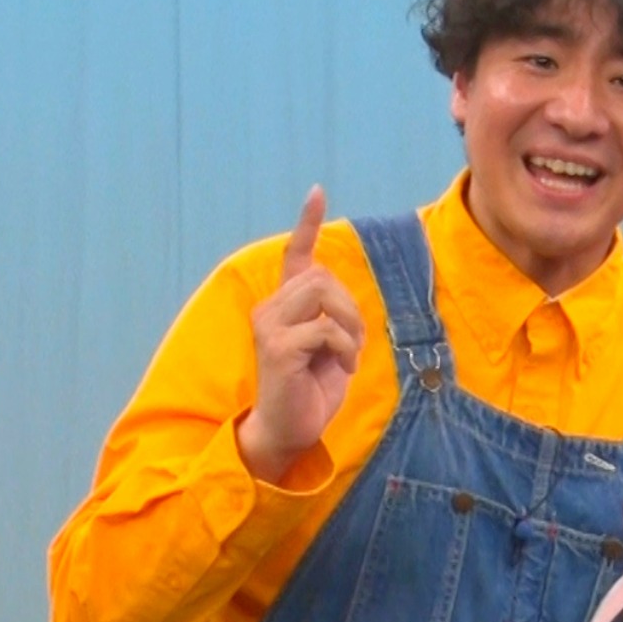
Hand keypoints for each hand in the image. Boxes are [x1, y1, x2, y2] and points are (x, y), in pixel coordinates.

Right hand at [235, 186, 364, 482]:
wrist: (289, 430)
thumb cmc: (311, 389)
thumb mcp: (329, 346)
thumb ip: (332, 316)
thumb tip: (342, 294)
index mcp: (283, 306)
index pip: (295, 256)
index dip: (306, 223)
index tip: (317, 191)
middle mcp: (269, 309)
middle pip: (323, 278)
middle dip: (351, 308)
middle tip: (353, 344)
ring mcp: (268, 326)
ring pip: (323, 295)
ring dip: (349, 326)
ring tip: (347, 356)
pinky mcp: (276, 347)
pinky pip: (325, 329)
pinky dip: (344, 349)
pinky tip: (340, 369)